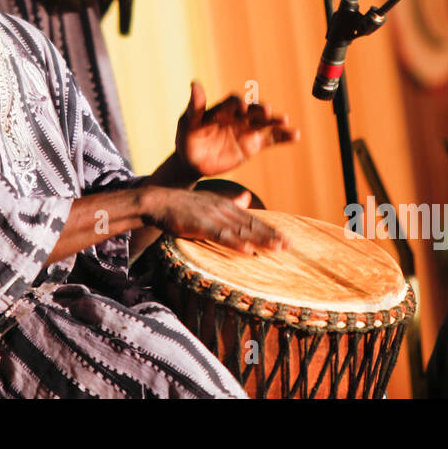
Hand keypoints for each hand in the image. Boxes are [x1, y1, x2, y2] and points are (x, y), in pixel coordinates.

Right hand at [143, 187, 283, 253]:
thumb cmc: (181, 205)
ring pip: (241, 230)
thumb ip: (229, 201)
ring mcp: (213, 217)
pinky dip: (236, 243)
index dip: (269, 229)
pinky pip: (221, 236)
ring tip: (276, 248)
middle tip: (289, 246)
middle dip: (271, 236)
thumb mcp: (209, 200)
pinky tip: (247, 250)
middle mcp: (223, 209)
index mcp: (225, 204)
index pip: (252, 219)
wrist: (158, 202)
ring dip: (260, 240)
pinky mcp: (201, 225)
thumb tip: (247, 198)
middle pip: (251, 225)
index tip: (285, 239)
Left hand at [176, 81, 298, 177]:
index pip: (234, 102)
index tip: (241, 109)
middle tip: (267, 111)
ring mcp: (247, 130)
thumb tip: (194, 83)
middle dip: (260, 110)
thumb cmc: (187, 139)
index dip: (238, 104)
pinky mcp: (253, 145)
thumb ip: (194, 106)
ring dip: (275, 121)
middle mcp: (238, 116)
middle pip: (253, 110)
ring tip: (285, 121)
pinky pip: (271, 139)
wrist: (193, 162)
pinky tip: (295, 136)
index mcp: (223, 109)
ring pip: (265, 123)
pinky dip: (283, 137)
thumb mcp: (188, 123)